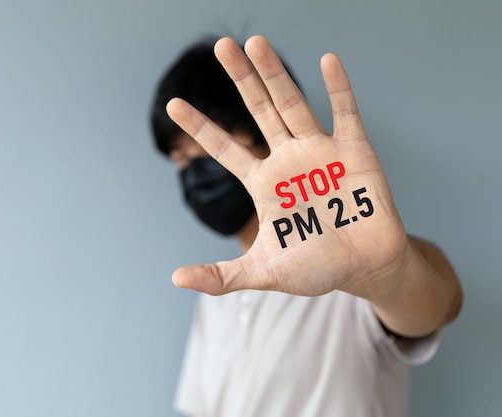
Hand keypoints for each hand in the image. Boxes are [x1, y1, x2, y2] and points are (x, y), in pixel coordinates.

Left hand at [166, 35, 408, 297]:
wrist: (367, 268)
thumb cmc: (316, 268)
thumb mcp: (263, 272)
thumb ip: (221, 276)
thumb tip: (174, 280)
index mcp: (264, 184)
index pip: (225, 149)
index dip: (201, 128)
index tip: (173, 105)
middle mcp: (288, 160)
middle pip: (258, 111)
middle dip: (241, 80)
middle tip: (221, 46)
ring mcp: (320, 152)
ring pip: (292, 104)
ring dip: (275, 74)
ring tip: (256, 42)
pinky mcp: (354, 152)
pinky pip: (345, 113)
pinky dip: (338, 87)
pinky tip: (327, 59)